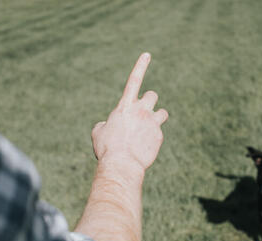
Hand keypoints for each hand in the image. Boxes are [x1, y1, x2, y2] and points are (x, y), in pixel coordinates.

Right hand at [92, 53, 167, 169]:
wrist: (122, 164)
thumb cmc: (107, 149)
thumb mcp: (98, 133)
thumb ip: (104, 124)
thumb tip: (107, 126)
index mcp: (124, 106)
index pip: (134, 80)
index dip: (140, 66)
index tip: (147, 54)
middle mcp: (141, 110)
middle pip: (152, 95)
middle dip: (149, 101)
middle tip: (143, 112)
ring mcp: (152, 122)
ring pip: (163, 112)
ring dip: (157, 117)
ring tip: (148, 129)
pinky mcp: (159, 136)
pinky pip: (159, 133)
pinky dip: (153, 138)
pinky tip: (144, 148)